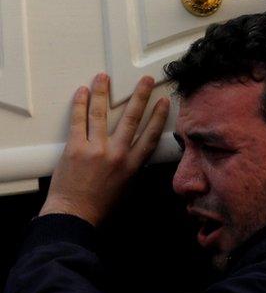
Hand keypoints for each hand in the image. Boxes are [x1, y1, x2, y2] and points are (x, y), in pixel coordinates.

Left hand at [40, 74, 169, 225]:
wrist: (75, 215)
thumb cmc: (100, 207)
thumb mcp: (127, 187)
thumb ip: (132, 167)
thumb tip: (134, 154)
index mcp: (133, 164)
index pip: (151, 134)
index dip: (159, 116)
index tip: (164, 102)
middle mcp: (117, 154)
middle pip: (131, 118)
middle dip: (140, 96)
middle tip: (146, 80)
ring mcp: (96, 149)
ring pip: (101, 114)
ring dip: (103, 93)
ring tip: (104, 77)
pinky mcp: (75, 148)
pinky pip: (78, 121)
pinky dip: (80, 105)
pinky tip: (82, 92)